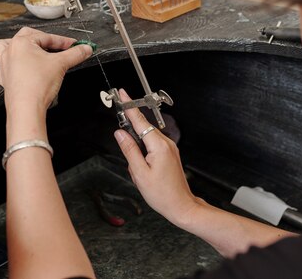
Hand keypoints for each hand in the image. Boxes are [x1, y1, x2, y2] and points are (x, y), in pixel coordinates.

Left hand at [0, 27, 92, 112]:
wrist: (27, 107)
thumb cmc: (37, 85)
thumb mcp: (61, 64)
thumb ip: (75, 54)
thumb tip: (85, 49)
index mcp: (21, 43)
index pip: (47, 37)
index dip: (63, 41)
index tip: (73, 45)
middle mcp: (10, 51)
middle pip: (27, 37)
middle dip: (44, 40)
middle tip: (58, 47)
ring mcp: (4, 65)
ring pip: (5, 47)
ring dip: (17, 45)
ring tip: (30, 49)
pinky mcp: (3, 78)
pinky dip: (3, 64)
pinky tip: (13, 66)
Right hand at [113, 89, 200, 225]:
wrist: (181, 206)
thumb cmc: (162, 194)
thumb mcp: (139, 173)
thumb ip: (129, 150)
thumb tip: (120, 133)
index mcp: (159, 146)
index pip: (140, 121)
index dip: (130, 107)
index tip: (123, 95)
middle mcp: (166, 143)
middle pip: (143, 130)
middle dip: (131, 138)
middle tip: (128, 151)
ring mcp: (169, 148)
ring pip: (146, 140)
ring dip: (137, 153)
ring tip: (140, 174)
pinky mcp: (169, 154)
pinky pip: (152, 147)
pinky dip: (144, 156)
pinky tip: (144, 172)